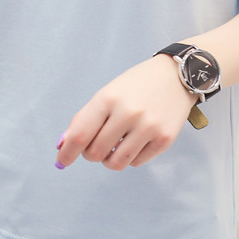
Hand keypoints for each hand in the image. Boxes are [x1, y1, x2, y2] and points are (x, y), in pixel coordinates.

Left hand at [55, 55, 195, 171]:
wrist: (176, 75)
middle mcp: (128, 113)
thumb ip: (85, 118)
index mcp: (109, 98)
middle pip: (96, 153)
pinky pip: (136, 163)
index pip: (80, 135)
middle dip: (91, 154)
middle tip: (96, 145)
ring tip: (115, 146)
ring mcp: (148, 127)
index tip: (62, 161)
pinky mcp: (164, 139)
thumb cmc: (137, 84)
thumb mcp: (108, 93)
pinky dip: (130, 157)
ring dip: (109, 159)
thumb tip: (64, 145)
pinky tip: (135, 141)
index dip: (67, 152)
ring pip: (116, 163)